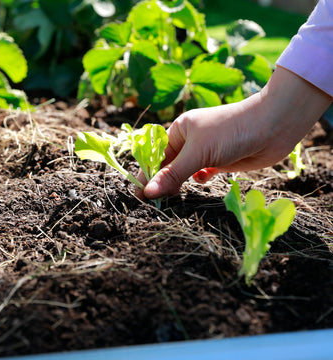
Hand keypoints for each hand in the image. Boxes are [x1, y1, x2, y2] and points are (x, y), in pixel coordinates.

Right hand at [137, 66, 330, 198]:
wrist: (273, 126)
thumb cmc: (230, 132)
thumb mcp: (198, 153)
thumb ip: (173, 174)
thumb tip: (148, 193)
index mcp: (179, 130)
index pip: (156, 156)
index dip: (146, 175)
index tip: (139, 196)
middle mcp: (190, 141)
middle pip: (169, 166)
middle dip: (162, 182)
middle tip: (154, 203)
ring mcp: (205, 152)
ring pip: (185, 172)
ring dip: (179, 183)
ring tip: (173, 198)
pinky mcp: (219, 162)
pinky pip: (202, 173)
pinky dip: (199, 179)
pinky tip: (202, 181)